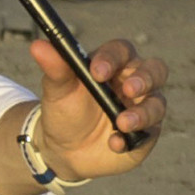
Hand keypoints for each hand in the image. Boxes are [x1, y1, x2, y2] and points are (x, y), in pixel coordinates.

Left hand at [33, 36, 166, 177]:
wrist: (64, 149)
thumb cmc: (65, 111)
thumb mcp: (57, 90)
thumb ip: (55, 68)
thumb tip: (37, 45)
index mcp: (115, 63)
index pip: (122, 51)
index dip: (112, 59)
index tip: (97, 72)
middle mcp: (136, 81)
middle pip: (155, 70)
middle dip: (144, 79)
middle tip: (128, 89)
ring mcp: (144, 107)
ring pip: (157, 104)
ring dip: (142, 113)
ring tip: (121, 123)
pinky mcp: (146, 133)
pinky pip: (149, 134)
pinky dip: (133, 139)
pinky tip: (115, 143)